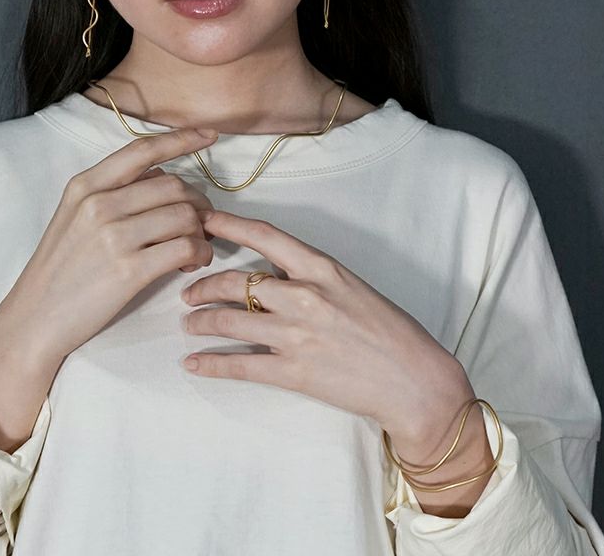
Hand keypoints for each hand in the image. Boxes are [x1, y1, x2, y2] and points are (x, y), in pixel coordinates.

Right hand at [0, 127, 219, 373]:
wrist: (34, 319)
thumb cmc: (60, 271)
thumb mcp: (74, 218)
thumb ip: (114, 193)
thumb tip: (162, 177)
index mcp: (85, 186)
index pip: (142, 150)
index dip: (181, 140)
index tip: (209, 135)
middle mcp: (99, 204)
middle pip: (173, 185)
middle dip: (197, 204)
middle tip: (201, 225)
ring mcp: (113, 236)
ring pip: (185, 215)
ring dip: (201, 232)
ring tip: (195, 249)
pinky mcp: (128, 269)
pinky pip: (185, 247)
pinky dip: (200, 254)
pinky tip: (192, 263)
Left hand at [180, 209, 475, 448]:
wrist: (415, 381)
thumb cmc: (390, 332)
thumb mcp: (353, 286)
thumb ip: (311, 275)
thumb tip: (271, 270)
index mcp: (323, 269)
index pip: (266, 237)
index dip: (230, 226)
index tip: (203, 222)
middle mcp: (305, 296)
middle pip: (236, 283)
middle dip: (203, 286)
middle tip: (189, 292)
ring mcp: (297, 334)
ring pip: (229, 322)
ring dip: (200, 322)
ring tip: (188, 324)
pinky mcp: (293, 372)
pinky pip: (239, 365)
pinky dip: (210, 365)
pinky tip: (193, 364)